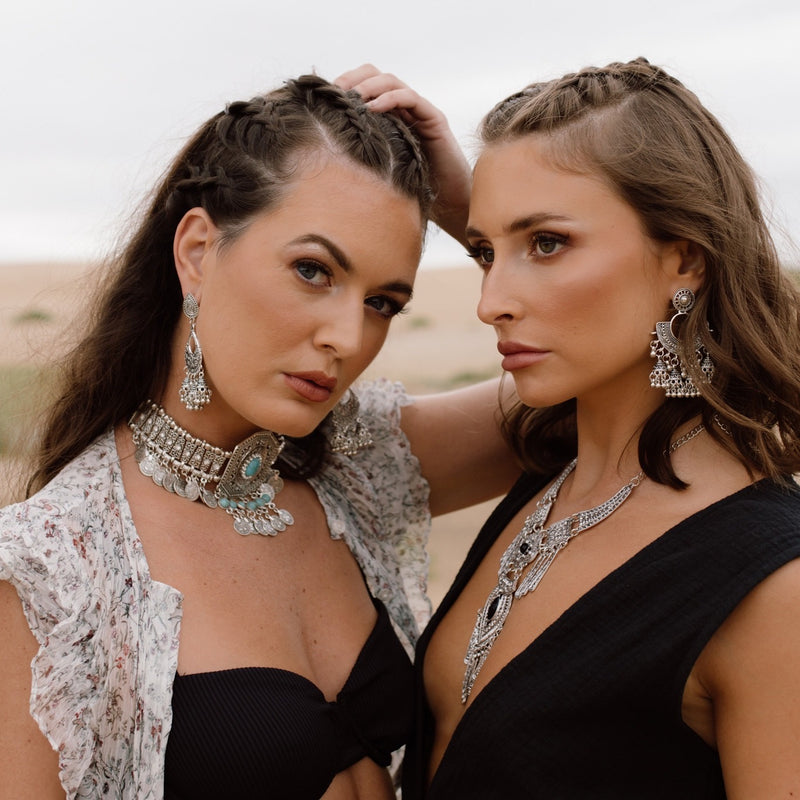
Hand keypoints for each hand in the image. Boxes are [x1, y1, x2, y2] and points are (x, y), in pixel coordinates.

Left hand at [336, 64, 470, 245]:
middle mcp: (404, 110)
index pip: (365, 86)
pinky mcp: (434, 120)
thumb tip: (323, 153)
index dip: (345, 85)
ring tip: (351, 98)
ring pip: (392, 82)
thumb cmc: (413, 192)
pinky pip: (411, 98)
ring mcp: (420, 112)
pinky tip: (372, 109)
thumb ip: (359, 156)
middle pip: (376, 76)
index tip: (324, 96)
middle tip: (335, 92)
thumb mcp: (377, 171)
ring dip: (368, 86)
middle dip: (353, 79)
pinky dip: (390, 98)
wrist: (451, 204)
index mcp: (389, 117)